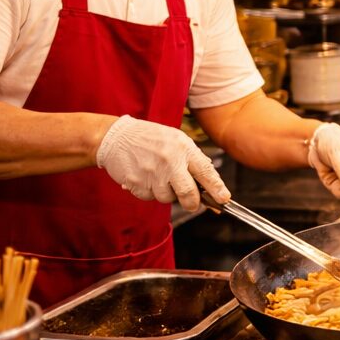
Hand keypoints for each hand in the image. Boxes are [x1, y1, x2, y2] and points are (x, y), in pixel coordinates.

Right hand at [95, 114, 228, 212]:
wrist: (116, 137)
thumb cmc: (150, 139)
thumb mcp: (177, 140)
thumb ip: (194, 159)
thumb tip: (212, 182)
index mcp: (183, 148)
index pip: (206, 172)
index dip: (217, 188)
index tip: (224, 199)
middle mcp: (170, 161)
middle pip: (189, 194)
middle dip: (193, 202)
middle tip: (192, 203)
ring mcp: (152, 173)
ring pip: (168, 198)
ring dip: (167, 193)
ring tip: (159, 176)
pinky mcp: (137, 183)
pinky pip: (150, 198)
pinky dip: (150, 192)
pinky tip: (146, 177)